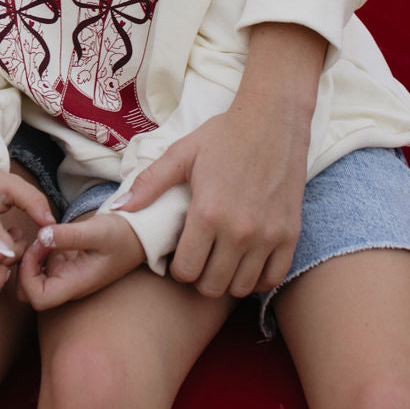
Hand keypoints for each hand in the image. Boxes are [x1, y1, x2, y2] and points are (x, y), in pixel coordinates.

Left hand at [18, 213, 143, 310]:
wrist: (138, 232)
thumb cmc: (122, 235)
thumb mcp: (97, 231)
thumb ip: (69, 236)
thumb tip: (42, 235)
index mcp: (75, 284)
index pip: (38, 298)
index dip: (27, 275)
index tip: (37, 247)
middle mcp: (67, 284)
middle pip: (29, 292)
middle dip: (22, 267)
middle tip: (32, 240)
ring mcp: (65, 274)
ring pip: (32, 277)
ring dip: (28, 257)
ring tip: (38, 234)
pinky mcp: (65, 262)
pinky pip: (40, 263)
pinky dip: (36, 250)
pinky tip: (44, 232)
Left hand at [116, 100, 307, 298]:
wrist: (272, 120)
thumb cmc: (224, 135)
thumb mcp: (181, 154)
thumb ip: (149, 184)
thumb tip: (118, 208)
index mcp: (207, 212)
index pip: (186, 271)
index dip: (178, 269)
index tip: (180, 256)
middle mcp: (239, 230)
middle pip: (212, 286)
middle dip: (199, 278)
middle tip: (199, 261)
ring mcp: (268, 235)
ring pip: (241, 287)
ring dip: (227, 281)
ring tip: (220, 262)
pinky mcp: (290, 234)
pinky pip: (273, 279)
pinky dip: (257, 279)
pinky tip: (246, 263)